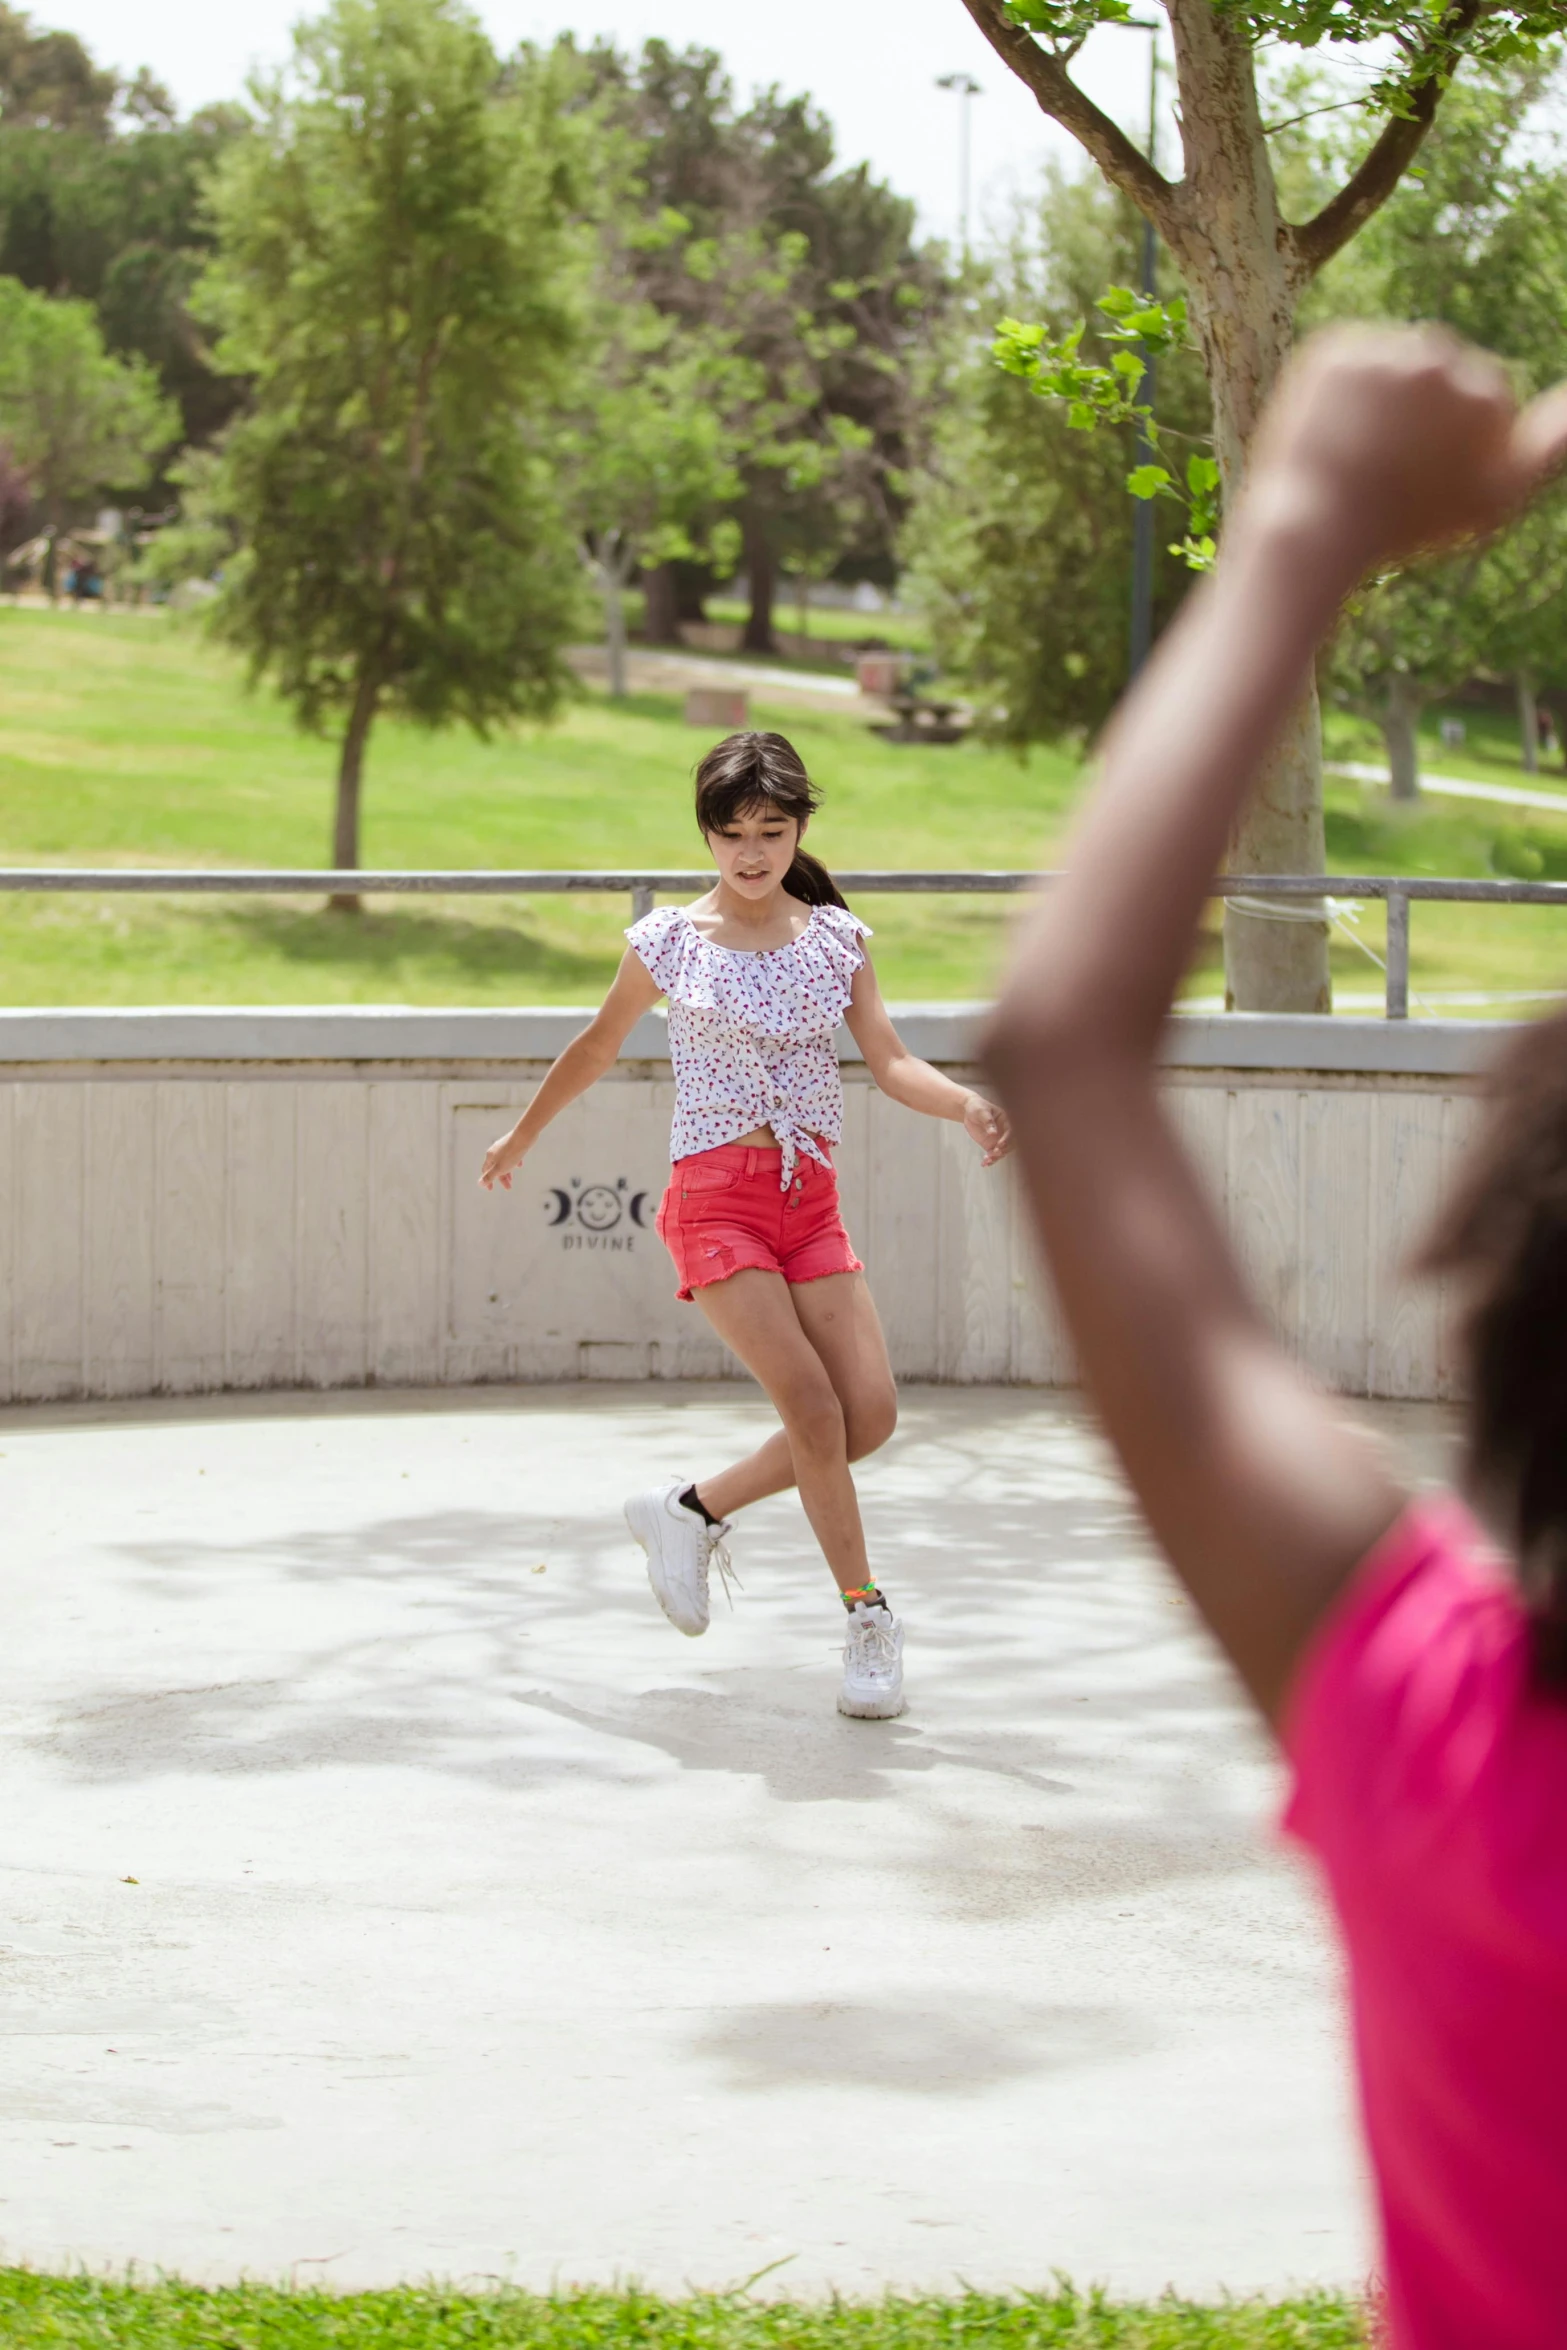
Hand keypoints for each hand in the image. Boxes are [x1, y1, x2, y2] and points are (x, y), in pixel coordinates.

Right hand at [479, 1127, 526, 1190]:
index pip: (486, 1171)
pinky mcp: (513, 1144)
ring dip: (507, 1171)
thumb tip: (479, 1183)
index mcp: (490, 1156)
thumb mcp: (499, 1168)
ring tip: (512, 1179)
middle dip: (501, 1178)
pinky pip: (512, 1156)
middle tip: (508, 1187)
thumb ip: (489, 1176)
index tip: (491, 1189)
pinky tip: (519, 1164)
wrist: (524, 1136)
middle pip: (496, 1167)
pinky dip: (514, 1162)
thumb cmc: (511, 1153)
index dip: (488, 1180)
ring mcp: (504, 1146)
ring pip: (503, 1162)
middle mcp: (495, 1150)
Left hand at [963, 1092, 1011, 1166]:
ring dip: (996, 1157)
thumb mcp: (982, 1112)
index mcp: (1006, 1121)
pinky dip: (989, 1160)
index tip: (1000, 1144)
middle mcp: (1004, 1132)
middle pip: (1009, 1144)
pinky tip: (984, 1164)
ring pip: (1001, 1151)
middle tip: (994, 1153)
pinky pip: (992, 1154)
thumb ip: (988, 1122)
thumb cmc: (977, 1107)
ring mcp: (998, 1139)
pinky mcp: (990, 1145)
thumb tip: (994, 1133)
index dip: (1007, 1139)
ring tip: (987, 1161)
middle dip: (1002, 1150)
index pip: (1010, 1132)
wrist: (969, 1111)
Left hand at [1243, 323, 1566, 573]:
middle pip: (1438, 372)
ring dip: (1379, 397)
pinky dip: (1339, 391)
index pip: (1483, 395)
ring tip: (1358, 450)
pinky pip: (1346, 359)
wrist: (1316, 531)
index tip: (1425, 476)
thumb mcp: (1495, 500)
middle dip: (1417, 411)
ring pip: (1391, 364)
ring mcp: (1382, 349)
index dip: (1453, 441)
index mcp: (1486, 391)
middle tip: (1386, 465)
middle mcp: (1440, 358)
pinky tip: (1332, 432)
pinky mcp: (1332, 348)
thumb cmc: (1409, 525)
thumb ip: (1550, 447)